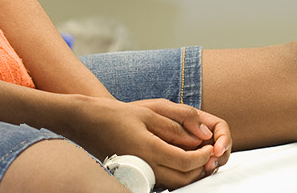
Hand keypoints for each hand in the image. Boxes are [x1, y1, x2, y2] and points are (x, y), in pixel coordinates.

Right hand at [70, 96, 230, 189]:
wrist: (86, 124)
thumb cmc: (115, 115)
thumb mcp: (148, 113)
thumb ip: (176, 126)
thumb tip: (199, 137)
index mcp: (150, 149)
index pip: (186, 161)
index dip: (203, 156)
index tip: (210, 146)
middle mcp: (145, 166)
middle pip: (183, 178)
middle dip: (200, 168)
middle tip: (207, 154)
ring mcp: (139, 173)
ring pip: (173, 183)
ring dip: (189, 174)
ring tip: (196, 157)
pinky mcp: (135, 174)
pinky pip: (161, 181)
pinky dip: (175, 174)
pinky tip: (177, 161)